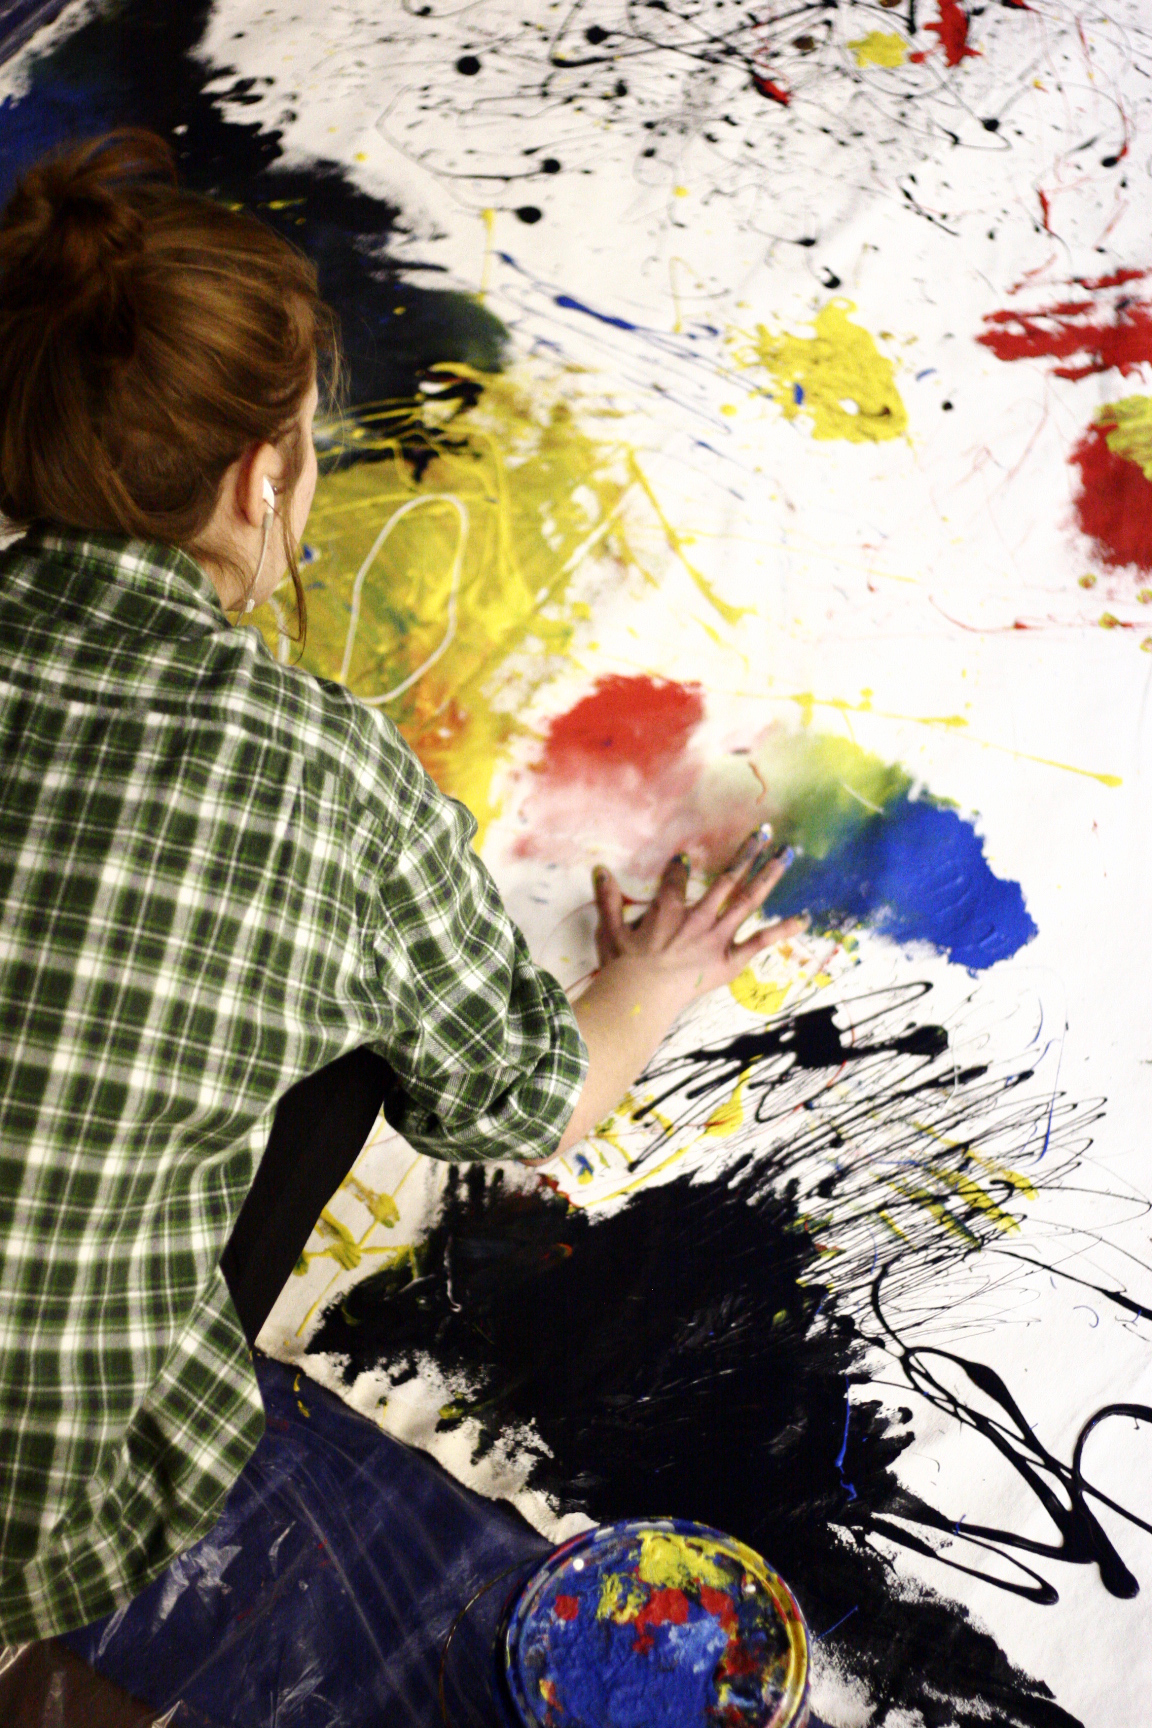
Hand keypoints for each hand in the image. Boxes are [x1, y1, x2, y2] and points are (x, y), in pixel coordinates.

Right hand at [553, 833, 807, 1154]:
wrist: (640, 997)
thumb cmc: (623, 966)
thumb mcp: (609, 929)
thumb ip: (608, 899)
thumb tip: (600, 871)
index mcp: (669, 908)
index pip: (678, 878)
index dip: (681, 865)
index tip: (686, 857)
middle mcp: (698, 916)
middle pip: (726, 879)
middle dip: (746, 853)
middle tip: (764, 832)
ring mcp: (717, 936)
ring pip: (747, 899)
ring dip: (768, 874)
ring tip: (786, 853)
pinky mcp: (730, 959)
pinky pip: (760, 942)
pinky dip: (782, 930)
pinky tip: (804, 917)